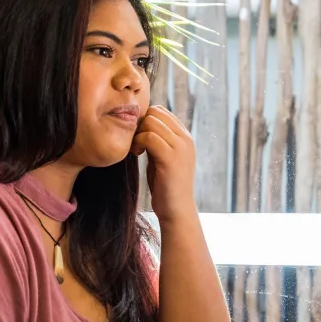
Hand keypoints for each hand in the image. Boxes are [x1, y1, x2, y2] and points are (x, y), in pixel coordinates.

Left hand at [130, 105, 195, 223]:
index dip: (145, 120)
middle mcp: (185, 138)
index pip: (161, 111)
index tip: (138, 138)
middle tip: (135, 143)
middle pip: (155, 112)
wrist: (177, 210)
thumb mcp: (162, 157)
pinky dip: (138, 143)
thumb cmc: (166, 186)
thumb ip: (158, 141)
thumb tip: (141, 125)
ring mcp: (180, 147)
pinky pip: (149, 137)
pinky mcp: (171, 158)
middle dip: (140, 125)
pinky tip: (137, 154)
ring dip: (137, 134)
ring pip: (151, 122)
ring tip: (136, 150)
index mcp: (185, 137)